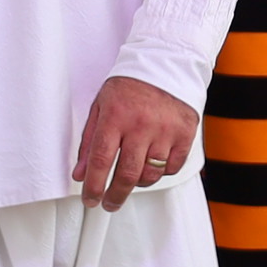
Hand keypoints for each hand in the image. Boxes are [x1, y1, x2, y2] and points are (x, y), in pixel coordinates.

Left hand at [75, 76, 200, 210]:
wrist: (165, 64)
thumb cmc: (129, 86)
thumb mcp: (100, 108)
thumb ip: (88, 143)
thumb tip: (81, 174)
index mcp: (115, 116)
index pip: (101, 160)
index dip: (94, 186)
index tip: (90, 199)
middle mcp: (141, 125)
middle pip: (126, 174)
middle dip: (115, 196)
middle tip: (109, 203)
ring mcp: (165, 130)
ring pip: (150, 174)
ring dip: (137, 182)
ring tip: (131, 177)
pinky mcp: (185, 133)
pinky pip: (172, 167)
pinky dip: (161, 172)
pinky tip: (152, 162)